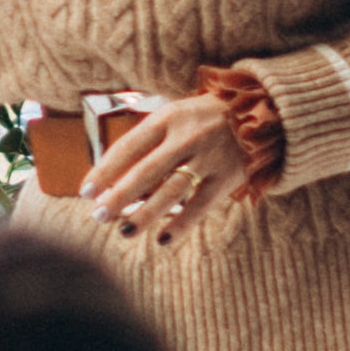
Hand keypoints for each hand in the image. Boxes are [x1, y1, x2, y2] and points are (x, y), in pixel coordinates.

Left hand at [79, 89, 258, 245]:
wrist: (263, 111)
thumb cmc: (205, 116)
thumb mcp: (176, 113)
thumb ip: (148, 137)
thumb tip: (110, 170)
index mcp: (169, 117)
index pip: (128, 146)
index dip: (105, 171)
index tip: (85, 192)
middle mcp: (187, 136)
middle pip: (146, 171)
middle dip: (119, 196)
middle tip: (98, 216)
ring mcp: (209, 157)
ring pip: (171, 191)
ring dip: (145, 214)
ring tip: (124, 231)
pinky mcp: (228, 176)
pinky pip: (201, 205)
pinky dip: (182, 223)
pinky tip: (163, 239)